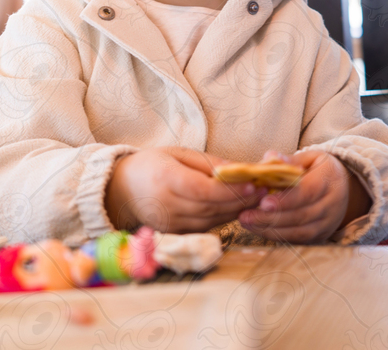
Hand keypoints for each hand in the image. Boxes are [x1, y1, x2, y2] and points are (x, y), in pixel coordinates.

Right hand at [105, 146, 264, 232]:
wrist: (122, 190)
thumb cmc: (152, 165)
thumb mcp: (179, 153)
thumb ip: (210, 163)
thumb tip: (240, 169)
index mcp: (165, 179)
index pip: (203, 190)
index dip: (230, 190)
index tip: (253, 184)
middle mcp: (167, 205)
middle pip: (211, 208)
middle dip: (241, 200)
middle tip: (266, 191)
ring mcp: (171, 224)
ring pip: (212, 220)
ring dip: (237, 210)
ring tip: (258, 198)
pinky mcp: (176, 233)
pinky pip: (207, 226)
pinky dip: (224, 217)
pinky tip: (238, 207)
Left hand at [238, 150, 371, 243]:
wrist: (343, 187)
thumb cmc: (320, 169)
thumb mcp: (309, 158)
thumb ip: (290, 160)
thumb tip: (270, 158)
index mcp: (330, 179)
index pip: (308, 192)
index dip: (286, 200)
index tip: (263, 202)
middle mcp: (332, 203)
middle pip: (301, 215)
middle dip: (271, 217)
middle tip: (246, 215)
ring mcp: (328, 222)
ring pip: (299, 231)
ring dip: (270, 229)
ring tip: (247, 222)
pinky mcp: (321, 235)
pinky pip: (298, 239)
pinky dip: (277, 236)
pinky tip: (259, 229)